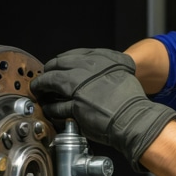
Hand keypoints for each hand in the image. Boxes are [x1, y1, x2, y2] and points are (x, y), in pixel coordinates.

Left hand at [30, 48, 175, 170]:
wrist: (134, 118)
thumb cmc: (131, 100)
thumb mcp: (122, 72)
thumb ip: (104, 69)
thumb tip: (92, 74)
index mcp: (98, 59)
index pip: (69, 56)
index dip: (59, 63)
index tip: (56, 69)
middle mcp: (86, 69)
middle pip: (55, 66)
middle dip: (46, 74)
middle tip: (43, 81)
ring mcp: (78, 87)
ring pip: (49, 83)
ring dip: (42, 89)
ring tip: (40, 94)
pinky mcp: (74, 106)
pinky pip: (55, 106)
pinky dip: (50, 108)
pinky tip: (50, 110)